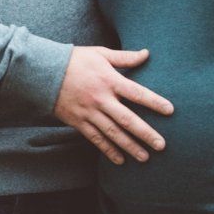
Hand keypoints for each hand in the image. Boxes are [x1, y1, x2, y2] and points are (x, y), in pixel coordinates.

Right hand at [52, 47, 172, 164]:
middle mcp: (101, 99)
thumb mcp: (100, 54)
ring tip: (145, 157)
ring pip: (113, 133)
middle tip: (162, 145)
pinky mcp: (79, 122)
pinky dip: (108, 150)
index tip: (170, 111)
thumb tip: (147, 54)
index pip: (137, 93)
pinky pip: (96, 139)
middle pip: (127, 120)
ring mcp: (89, 113)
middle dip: (146, 133)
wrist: (44, 72)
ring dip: (130, 146)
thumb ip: (125, 57)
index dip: (154, 102)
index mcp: (109, 80)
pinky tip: (120, 160)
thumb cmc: (75, 60)